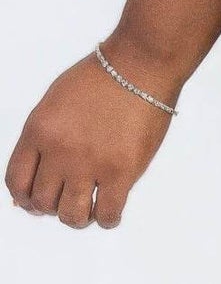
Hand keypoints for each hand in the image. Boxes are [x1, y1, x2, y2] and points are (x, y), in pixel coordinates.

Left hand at [5, 40, 180, 228]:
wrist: (141, 63)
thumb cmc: (103, 76)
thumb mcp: (55, 101)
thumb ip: (42, 138)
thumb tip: (33, 181)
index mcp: (39, 131)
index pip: (17, 181)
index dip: (25, 197)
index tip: (35, 201)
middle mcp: (59, 151)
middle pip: (42, 202)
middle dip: (53, 205)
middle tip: (68, 199)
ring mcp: (90, 164)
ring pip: (71, 215)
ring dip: (78, 217)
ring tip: (89, 207)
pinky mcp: (121, 172)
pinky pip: (106, 214)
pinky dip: (106, 219)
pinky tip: (110, 210)